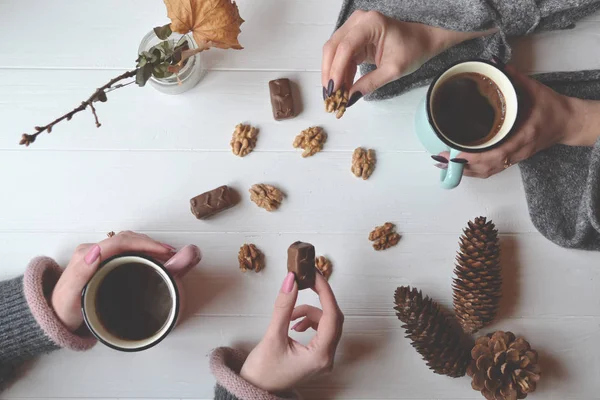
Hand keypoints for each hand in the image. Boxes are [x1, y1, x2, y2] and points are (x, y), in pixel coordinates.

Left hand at [51, 231, 200, 331]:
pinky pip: (128, 251)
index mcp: (87, 255)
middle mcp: (94, 251)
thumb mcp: (70, 293)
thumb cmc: (63, 308)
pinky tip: (155, 260)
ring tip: (167, 256)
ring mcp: (99, 256)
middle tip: (171, 255)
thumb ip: (81, 271)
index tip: (164, 252)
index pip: (121, 242)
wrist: (55, 317)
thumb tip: (97, 249)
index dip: (145, 244)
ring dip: (149, 246)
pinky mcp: (105, 262)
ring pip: (129, 243)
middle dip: (151, 244)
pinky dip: (144, 252)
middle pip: (128, 239)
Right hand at [240, 273, 343, 392]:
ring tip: (288, 317)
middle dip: (319, 299)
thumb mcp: (272, 336)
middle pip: (333, 319)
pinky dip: (307, 321)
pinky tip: (293, 324)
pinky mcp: (316, 356)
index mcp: (320, 356)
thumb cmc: (262, 372)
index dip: (325, 293)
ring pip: (325, 323)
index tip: (316, 276)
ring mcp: (323, 358)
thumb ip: (284, 307)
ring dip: (308, 313)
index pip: (332, 317)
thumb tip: (291, 281)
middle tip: (306, 282)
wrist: (254, 390)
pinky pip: (320, 330)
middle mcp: (326, 358)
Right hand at [322, 10, 494, 105]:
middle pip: (333, 48)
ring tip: (333, 96)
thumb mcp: (393, 70)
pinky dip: (339, 72)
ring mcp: (354, 28)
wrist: (422, 41)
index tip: (332, 90)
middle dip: (329, 73)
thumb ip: (370, 84)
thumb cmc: (412, 50)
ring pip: (333, 52)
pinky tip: (340, 88)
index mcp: (371, 23)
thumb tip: (349, 99)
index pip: (346, 47)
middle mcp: (358, 22)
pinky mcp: (354, 38)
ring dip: (332, 74)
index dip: (336, 70)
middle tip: (329, 96)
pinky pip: (341, 56)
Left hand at [438, 65, 583, 177]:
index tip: (456, 154)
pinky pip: (491, 171)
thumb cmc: (551, 107)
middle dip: (462, 165)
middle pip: (486, 166)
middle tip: (440, 158)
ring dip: (465, 170)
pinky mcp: (513, 160)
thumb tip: (494, 64)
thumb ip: (513, 78)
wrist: (568, 123)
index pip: (496, 152)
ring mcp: (515, 157)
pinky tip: (460, 166)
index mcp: (522, 135)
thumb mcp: (534, 89)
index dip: (474, 156)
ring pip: (487, 171)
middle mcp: (517, 150)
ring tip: (444, 163)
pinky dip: (474, 171)